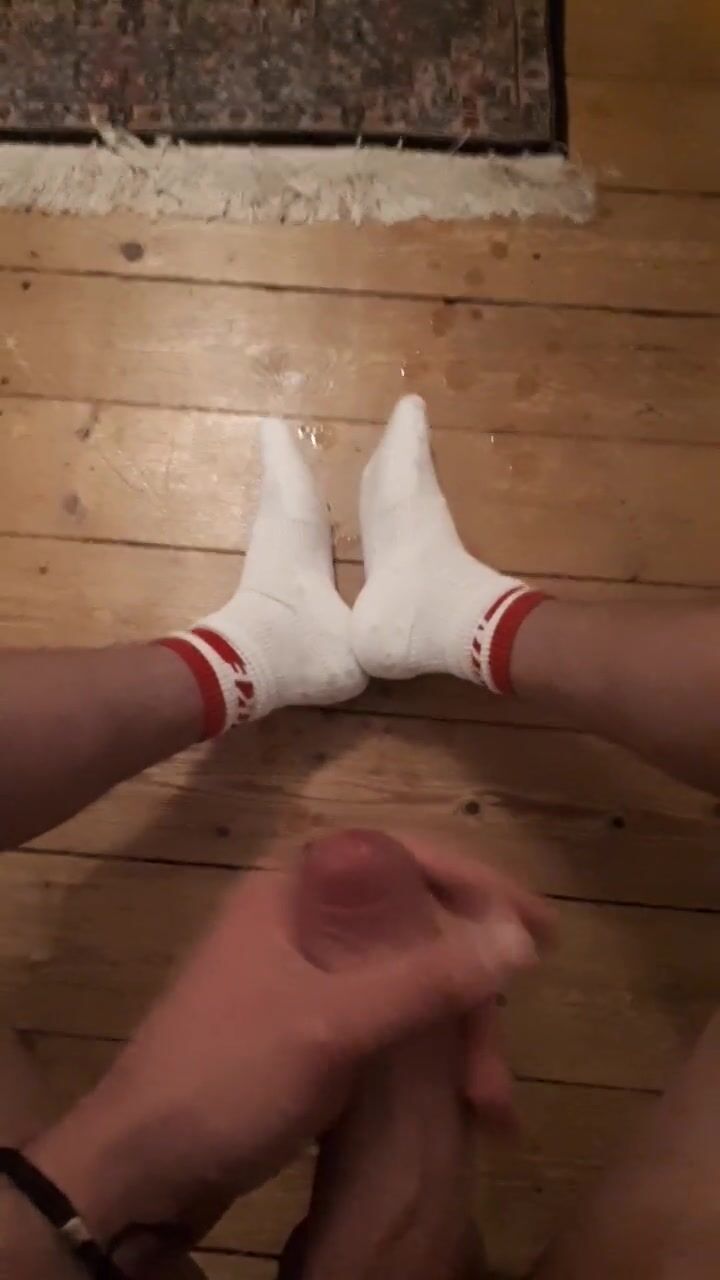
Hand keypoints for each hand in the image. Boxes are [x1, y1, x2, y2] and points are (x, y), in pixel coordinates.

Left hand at [28, 832, 549, 1270]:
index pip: (405, 855)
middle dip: (469, 993)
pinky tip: (459, 1102)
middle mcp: (301, 918)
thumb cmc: (225, 1078)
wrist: (138, 1169)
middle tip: (496, 1063)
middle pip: (414, 925)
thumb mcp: (332, 1026)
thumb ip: (425, 979)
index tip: (541, 928)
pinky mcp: (308, 1028)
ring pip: (406, 980)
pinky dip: (426, 1055)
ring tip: (485, 1104)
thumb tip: (519, 938)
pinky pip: (387, 1021)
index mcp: (294, 886)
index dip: (480, 884)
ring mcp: (304, 974)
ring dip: (454, 1036)